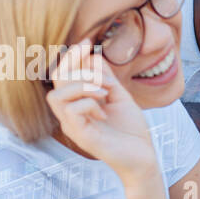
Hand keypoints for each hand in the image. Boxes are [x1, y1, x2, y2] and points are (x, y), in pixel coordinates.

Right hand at [47, 41, 156, 181]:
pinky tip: (104, 111)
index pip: (64, 76)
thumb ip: (106, 78)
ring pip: (56, 96)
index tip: (87, 42)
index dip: (72, 56)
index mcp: (78, 103)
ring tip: (104, 92)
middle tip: (96, 65)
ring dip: (81, 86)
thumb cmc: (131, 130)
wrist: (143, 156)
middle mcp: (70, 114)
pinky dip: (88, 103)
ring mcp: (73, 126)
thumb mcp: (120, 97)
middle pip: (56, 81)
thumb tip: (93, 56)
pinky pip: (71, 111)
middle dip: (73, 64)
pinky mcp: (80, 136)